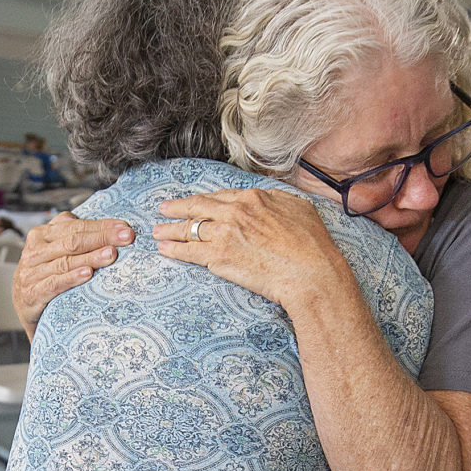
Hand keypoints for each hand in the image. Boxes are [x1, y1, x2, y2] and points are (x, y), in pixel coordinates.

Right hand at [13, 213, 132, 331]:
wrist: (25, 309)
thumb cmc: (46, 276)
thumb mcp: (54, 252)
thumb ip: (71, 235)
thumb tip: (104, 224)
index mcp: (41, 235)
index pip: (75, 226)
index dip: (101, 226)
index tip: (124, 227)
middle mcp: (34, 251)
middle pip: (72, 241)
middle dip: (102, 237)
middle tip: (126, 237)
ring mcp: (31, 272)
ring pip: (66, 262)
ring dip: (91, 257)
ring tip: (111, 254)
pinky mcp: (31, 293)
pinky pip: (54, 283)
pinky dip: (72, 278)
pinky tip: (88, 274)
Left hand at [152, 189, 354, 320]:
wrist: (311, 273)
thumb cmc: (313, 245)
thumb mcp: (299, 209)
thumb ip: (278, 200)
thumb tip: (269, 198)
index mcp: (254, 198)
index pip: (219, 196)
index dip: (203, 200)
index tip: (193, 202)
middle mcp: (235, 212)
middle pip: (198, 207)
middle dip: (177, 208)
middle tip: (163, 209)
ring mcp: (225, 234)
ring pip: (190, 229)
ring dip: (170, 230)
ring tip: (157, 232)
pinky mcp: (219, 257)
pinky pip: (189, 252)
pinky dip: (173, 250)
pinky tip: (164, 249)